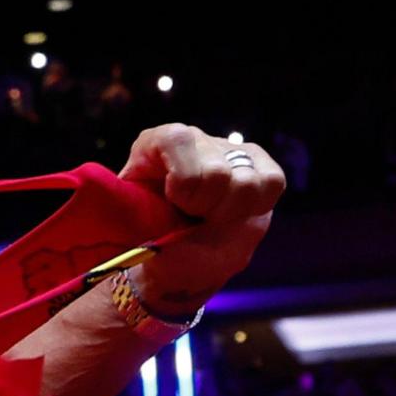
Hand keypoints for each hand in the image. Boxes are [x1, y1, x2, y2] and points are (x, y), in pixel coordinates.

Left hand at [123, 123, 284, 305]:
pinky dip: (255, 206)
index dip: (183, 190)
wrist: (170, 257)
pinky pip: (271, 181)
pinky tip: (234, 213)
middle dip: (206, 210)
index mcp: (155, 143)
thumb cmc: (146, 242)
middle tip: (192, 219)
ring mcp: (226, 149)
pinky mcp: (257, 165)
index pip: (179, 142)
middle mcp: (192, 137)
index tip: (173, 207)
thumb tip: (124, 201)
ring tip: (210, 218)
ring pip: (249, 182)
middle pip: (218, 174)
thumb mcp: (127, 225)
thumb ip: (128, 208)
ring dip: (230, 213)